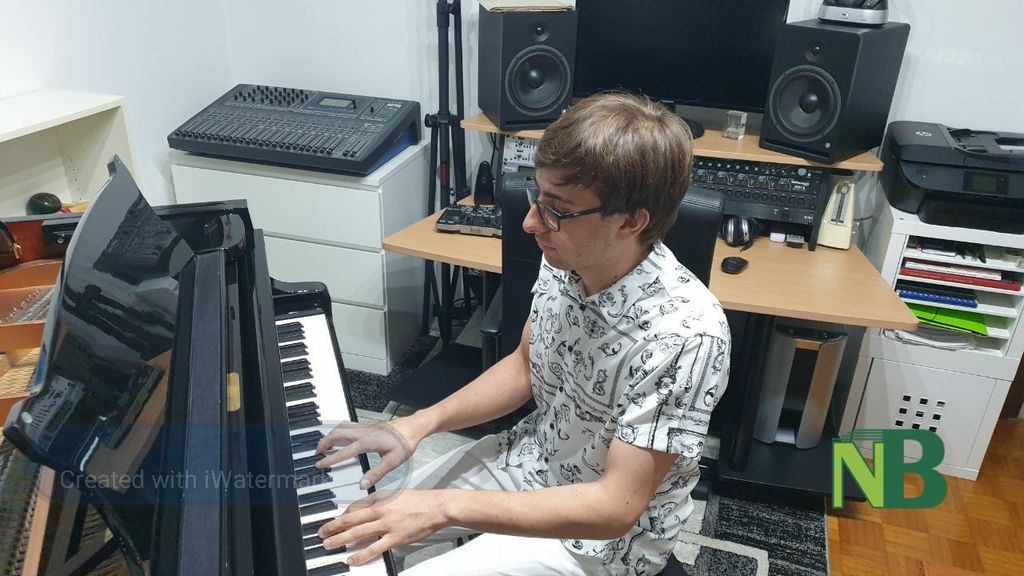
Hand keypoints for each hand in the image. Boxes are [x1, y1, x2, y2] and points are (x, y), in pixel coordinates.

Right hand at [315, 419, 419, 488]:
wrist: (413, 427)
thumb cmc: (405, 443)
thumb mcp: (393, 461)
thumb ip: (376, 473)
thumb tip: (362, 484)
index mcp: (367, 442)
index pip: (343, 452)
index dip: (330, 459)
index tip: (320, 464)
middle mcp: (363, 432)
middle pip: (336, 435)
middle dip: (323, 443)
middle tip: (317, 453)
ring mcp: (364, 427)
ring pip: (340, 427)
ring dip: (330, 435)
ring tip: (324, 444)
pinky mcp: (368, 425)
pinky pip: (348, 424)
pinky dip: (339, 429)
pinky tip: (339, 434)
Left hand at [319, 489, 450, 565]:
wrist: (437, 506)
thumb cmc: (420, 500)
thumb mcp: (396, 493)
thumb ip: (380, 500)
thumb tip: (365, 507)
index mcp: (380, 499)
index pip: (355, 506)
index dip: (342, 515)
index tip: (335, 521)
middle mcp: (381, 510)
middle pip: (351, 519)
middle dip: (333, 527)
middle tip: (322, 533)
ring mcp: (387, 525)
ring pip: (358, 533)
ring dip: (340, 539)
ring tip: (329, 545)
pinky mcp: (395, 538)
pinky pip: (374, 548)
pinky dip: (361, 555)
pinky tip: (351, 559)